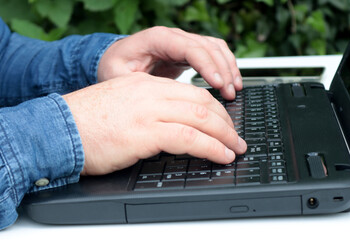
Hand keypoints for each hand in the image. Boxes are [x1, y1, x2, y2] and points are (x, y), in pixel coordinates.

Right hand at [63, 72, 246, 174]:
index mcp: (144, 84)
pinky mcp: (145, 131)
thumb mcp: (120, 106)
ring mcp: (148, 110)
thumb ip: (146, 110)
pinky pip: (189, 137)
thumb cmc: (85, 123)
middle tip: (236, 137)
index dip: (213, 108)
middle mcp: (149, 92)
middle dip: (225, 121)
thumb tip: (170, 127)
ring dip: (224, 135)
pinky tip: (220, 155)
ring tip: (235, 149)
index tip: (223, 123)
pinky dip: (211, 147)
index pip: (190, 92)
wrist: (58, 129)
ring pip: (200, 117)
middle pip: (201, 102)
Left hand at [98, 26, 242, 99]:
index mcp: (158, 39)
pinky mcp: (189, 52)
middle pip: (207, 47)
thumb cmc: (116, 67)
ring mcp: (184, 43)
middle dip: (222, 70)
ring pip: (215, 48)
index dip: (206, 65)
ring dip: (228, 68)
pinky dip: (226, 66)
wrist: (117, 60)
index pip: (190, 47)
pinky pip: (215, 53)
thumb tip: (160, 95)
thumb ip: (137, 82)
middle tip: (229, 93)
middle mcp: (174, 37)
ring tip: (233, 90)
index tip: (217, 83)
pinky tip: (231, 82)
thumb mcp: (118, 75)